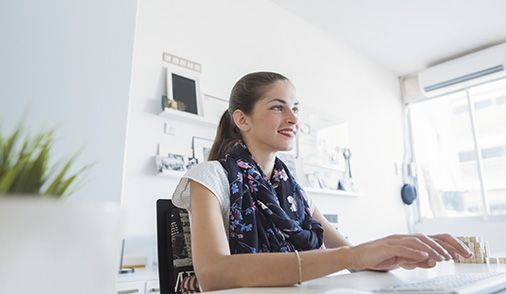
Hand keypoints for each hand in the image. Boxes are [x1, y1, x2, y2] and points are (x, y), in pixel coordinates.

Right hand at [347, 233, 472, 271]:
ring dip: (433, 249)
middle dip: (448, 245)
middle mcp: (403, 237)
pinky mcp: (386, 246)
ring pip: (418, 242)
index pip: (433, 239)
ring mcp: (395, 241)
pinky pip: (402, 248)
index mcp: (408, 240)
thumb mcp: (401, 261)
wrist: (357, 256)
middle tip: (461, 254)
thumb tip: (432, 261)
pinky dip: (414, 251)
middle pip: (429, 237)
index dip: (450, 244)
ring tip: (444, 257)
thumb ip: (416, 260)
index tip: (464, 253)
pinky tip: (424, 255)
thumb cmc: (377, 257)